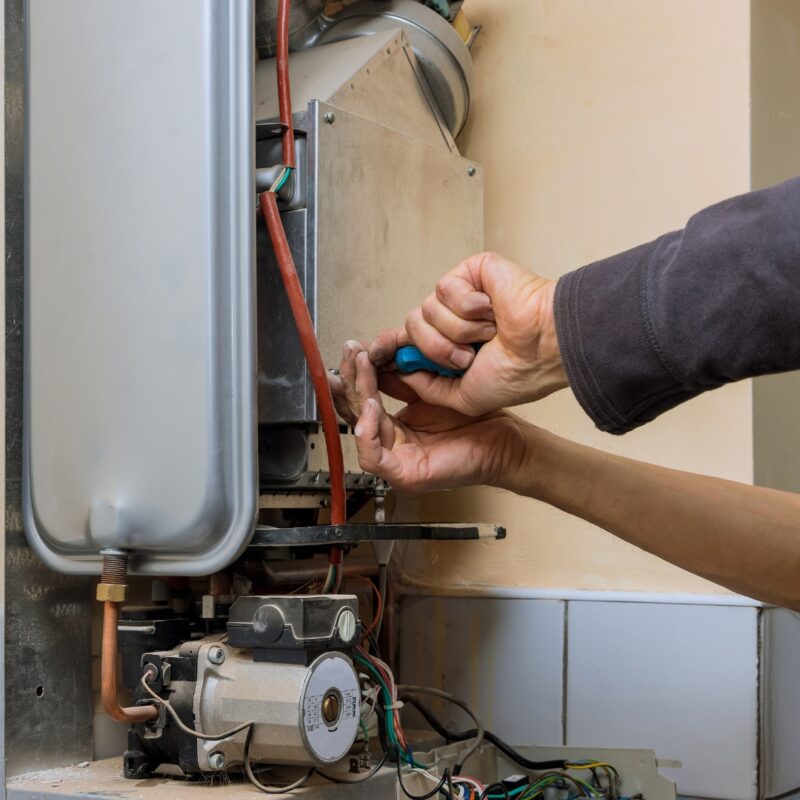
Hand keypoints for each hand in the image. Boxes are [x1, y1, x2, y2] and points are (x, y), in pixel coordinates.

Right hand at [328, 341, 529, 492]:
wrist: (504, 441)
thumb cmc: (477, 419)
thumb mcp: (433, 389)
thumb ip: (405, 378)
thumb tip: (380, 355)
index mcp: (397, 427)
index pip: (363, 400)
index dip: (356, 374)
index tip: (355, 350)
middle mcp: (393, 445)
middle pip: (356, 413)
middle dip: (351, 379)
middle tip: (351, 353)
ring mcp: (397, 462)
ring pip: (360, 431)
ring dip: (357, 397)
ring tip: (363, 369)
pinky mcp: (405, 476)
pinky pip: (372, 458)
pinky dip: (368, 432)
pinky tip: (372, 406)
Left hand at [368, 251, 567, 415]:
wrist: (542, 349)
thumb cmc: (517, 373)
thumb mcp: (463, 397)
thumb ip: (429, 388)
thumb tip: (403, 371)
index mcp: (451, 347)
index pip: (408, 342)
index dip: (389, 347)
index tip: (372, 356)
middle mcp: (453, 321)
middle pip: (410, 328)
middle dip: (436, 350)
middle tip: (469, 357)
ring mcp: (461, 296)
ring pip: (425, 311)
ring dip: (457, 331)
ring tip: (487, 333)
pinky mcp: (470, 272)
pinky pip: (444, 289)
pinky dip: (469, 306)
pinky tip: (491, 309)